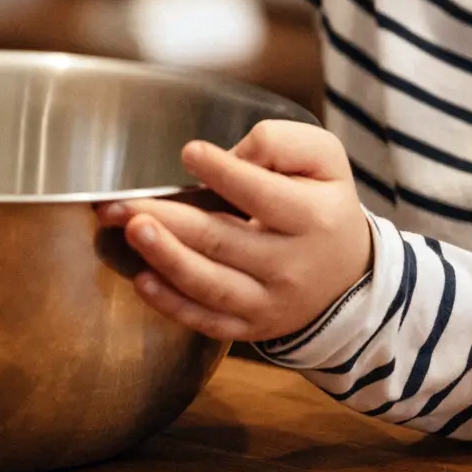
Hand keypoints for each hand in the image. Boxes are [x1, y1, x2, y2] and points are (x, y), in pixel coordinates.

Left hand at [99, 121, 372, 342]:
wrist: (348, 275)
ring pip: (210, 285)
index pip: (262, 195)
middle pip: (223, 241)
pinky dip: (173, 305)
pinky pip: (207, 322)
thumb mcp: (324, 161)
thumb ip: (282, 144)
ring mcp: (268, 302)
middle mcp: (291, 266)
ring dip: (166, 258)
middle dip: (170, 220)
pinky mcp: (249, 327)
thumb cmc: (323, 205)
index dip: (225, 173)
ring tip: (132, 231)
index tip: (190, 152)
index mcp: (313, 218)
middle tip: (123, 203)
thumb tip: (234, 154)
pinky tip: (143, 281)